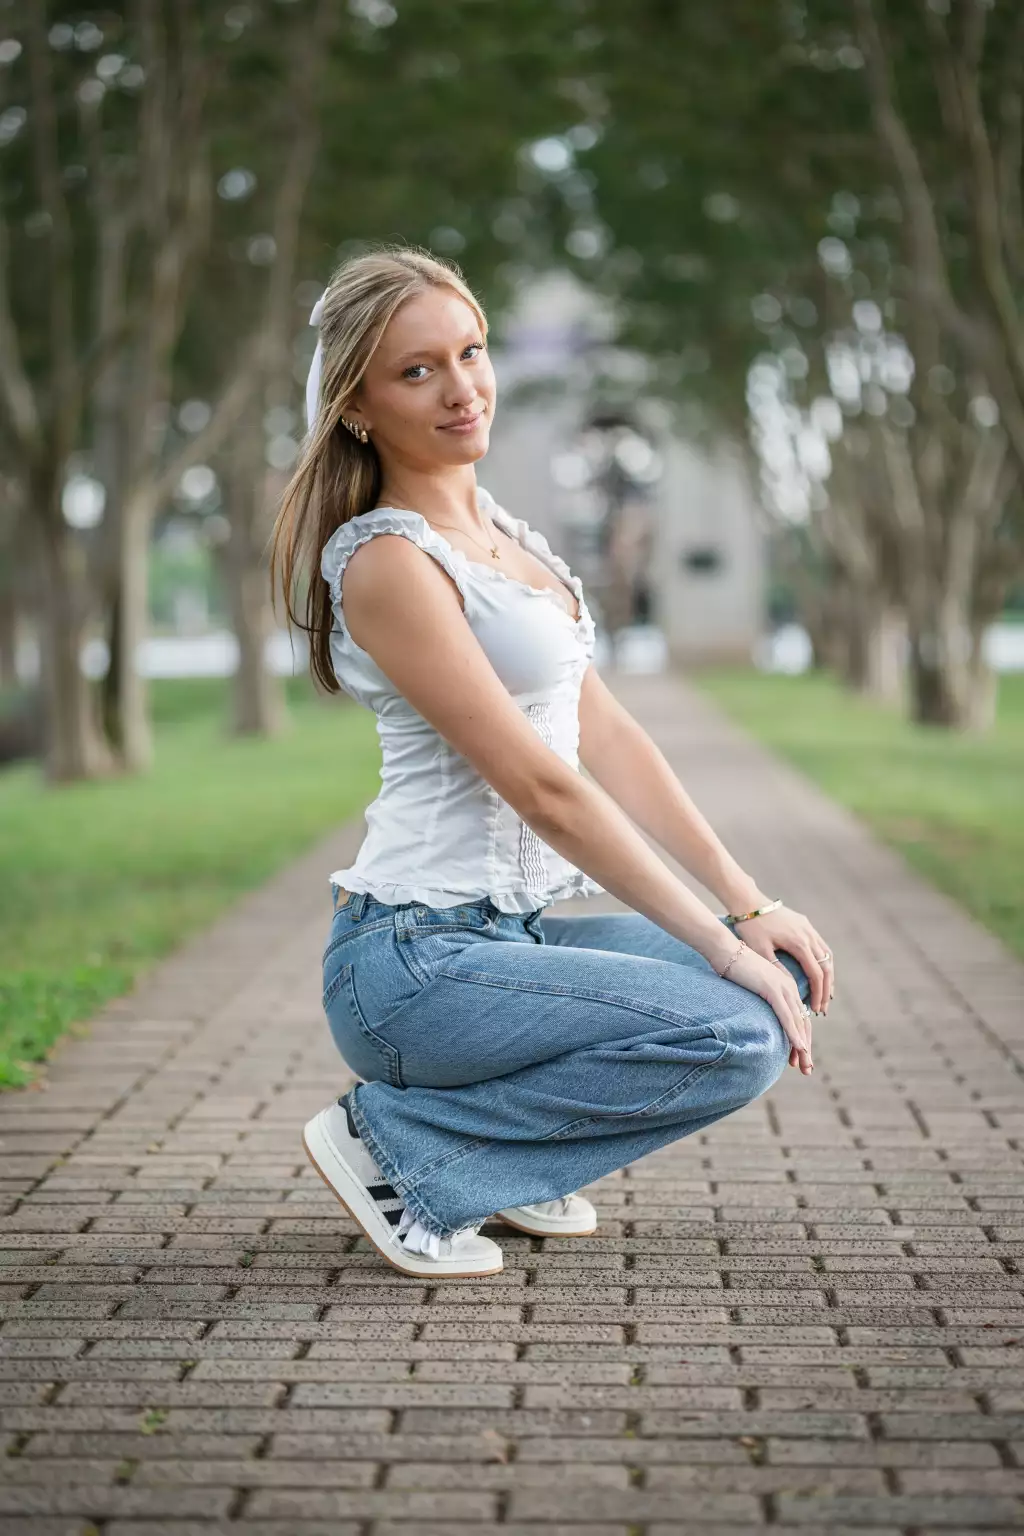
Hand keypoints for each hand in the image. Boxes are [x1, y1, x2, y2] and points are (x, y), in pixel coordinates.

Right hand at [719, 942, 813, 1075]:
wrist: (724, 949)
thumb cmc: (733, 968)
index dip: (800, 1039)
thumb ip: (759, 999)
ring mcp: (782, 988)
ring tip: (805, 1066)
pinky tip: (799, 1047)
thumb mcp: (751, 987)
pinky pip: (787, 1016)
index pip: (798, 1018)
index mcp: (785, 987)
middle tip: (807, 1069)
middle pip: (802, 1023)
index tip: (799, 1058)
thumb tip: (756, 1015)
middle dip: (805, 1048)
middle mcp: (789, 988)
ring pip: (798, 1022)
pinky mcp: (773, 989)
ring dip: (802, 1046)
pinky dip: (794, 1033)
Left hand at [733, 904, 834, 1014]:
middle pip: (826, 967)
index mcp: (799, 943)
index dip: (818, 994)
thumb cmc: (751, 927)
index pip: (816, 975)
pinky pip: (820, 945)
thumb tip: (793, 989)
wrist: (748, 902)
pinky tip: (820, 972)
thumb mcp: (761, 951)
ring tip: (825, 994)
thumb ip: (778, 969)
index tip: (815, 1010)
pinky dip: (824, 961)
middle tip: (822, 1009)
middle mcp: (808, 935)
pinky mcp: (804, 924)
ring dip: (828, 976)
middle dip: (826, 990)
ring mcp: (808, 928)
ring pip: (827, 956)